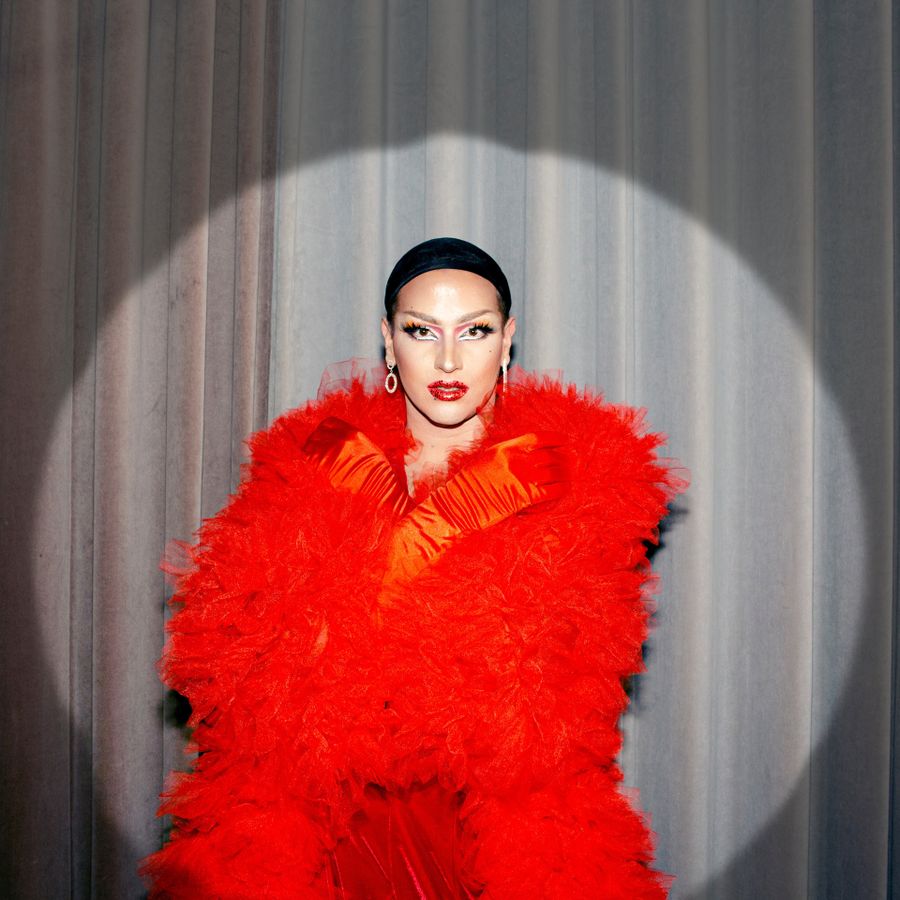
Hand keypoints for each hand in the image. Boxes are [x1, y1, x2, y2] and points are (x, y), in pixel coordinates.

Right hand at [384, 433, 568, 583]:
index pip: (535, 438)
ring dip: (565, 472)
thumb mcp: (482, 462)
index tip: (563, 440)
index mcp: (502, 449)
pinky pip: (548, 491)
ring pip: (551, 472)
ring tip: (573, 473)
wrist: (455, 506)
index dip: (553, 438)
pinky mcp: (521, 497)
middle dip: (564, 456)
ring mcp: (518, 478)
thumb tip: (517, 456)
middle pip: (547, 455)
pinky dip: (560, 489)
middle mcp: (513, 461)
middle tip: (574, 458)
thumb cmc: (464, 487)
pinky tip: (565, 488)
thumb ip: (502, 457)